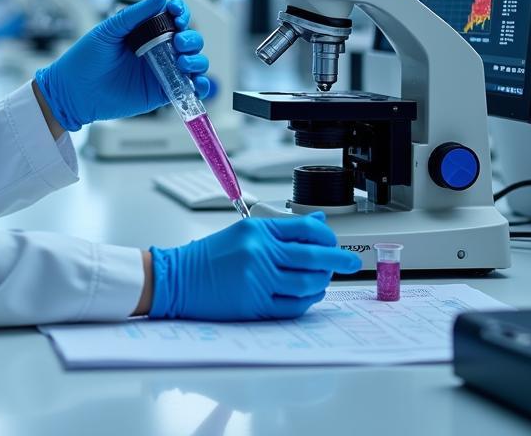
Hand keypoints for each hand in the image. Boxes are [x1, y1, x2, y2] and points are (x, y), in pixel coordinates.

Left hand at [34, 0, 208, 132]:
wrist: (72, 92)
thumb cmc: (84, 60)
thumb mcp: (109, 30)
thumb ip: (135, 14)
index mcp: (144, 31)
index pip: (172, 17)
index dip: (180, 12)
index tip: (177, 13)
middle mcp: (156, 50)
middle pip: (188, 39)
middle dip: (191, 37)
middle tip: (178, 41)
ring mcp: (160, 71)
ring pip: (193, 62)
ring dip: (197, 60)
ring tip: (183, 61)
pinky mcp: (161, 93)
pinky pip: (188, 89)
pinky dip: (200, 86)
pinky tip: (197, 83)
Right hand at [148, 213, 361, 319]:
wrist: (179, 279)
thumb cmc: (209, 256)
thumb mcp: (244, 233)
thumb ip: (280, 230)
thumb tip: (316, 224)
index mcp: (257, 231)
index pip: (303, 228)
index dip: (326, 236)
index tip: (335, 242)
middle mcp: (259, 253)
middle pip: (311, 256)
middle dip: (338, 259)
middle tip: (352, 262)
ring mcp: (258, 280)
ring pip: (306, 283)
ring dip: (321, 282)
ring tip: (324, 280)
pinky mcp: (254, 305)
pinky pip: (292, 306)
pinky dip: (306, 301)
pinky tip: (309, 295)